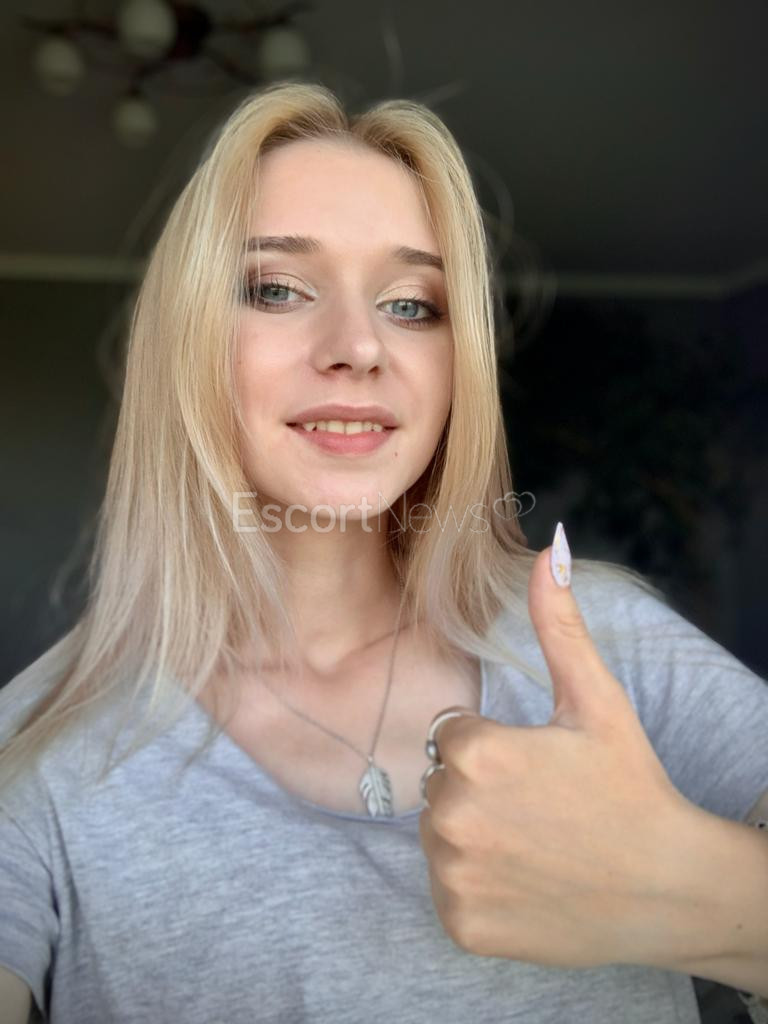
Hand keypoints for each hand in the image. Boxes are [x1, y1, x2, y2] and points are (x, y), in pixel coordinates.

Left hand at [418, 538, 700, 968]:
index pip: (452, 735)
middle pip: (440, 784)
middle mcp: (451, 814)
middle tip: (542, 807)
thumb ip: (558, 623)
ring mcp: (454, 876)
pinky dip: (478, 889)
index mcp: (475, 752)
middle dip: (480, 788)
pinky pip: (448, 889)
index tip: (540, 768)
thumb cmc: (629, 785)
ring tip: (536, 844)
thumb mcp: (595, 699)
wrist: (667, 887)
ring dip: (475, 837)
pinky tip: (528, 883)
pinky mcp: (461, 925)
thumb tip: (550, 547)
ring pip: (439, 836)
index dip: (496, 746)